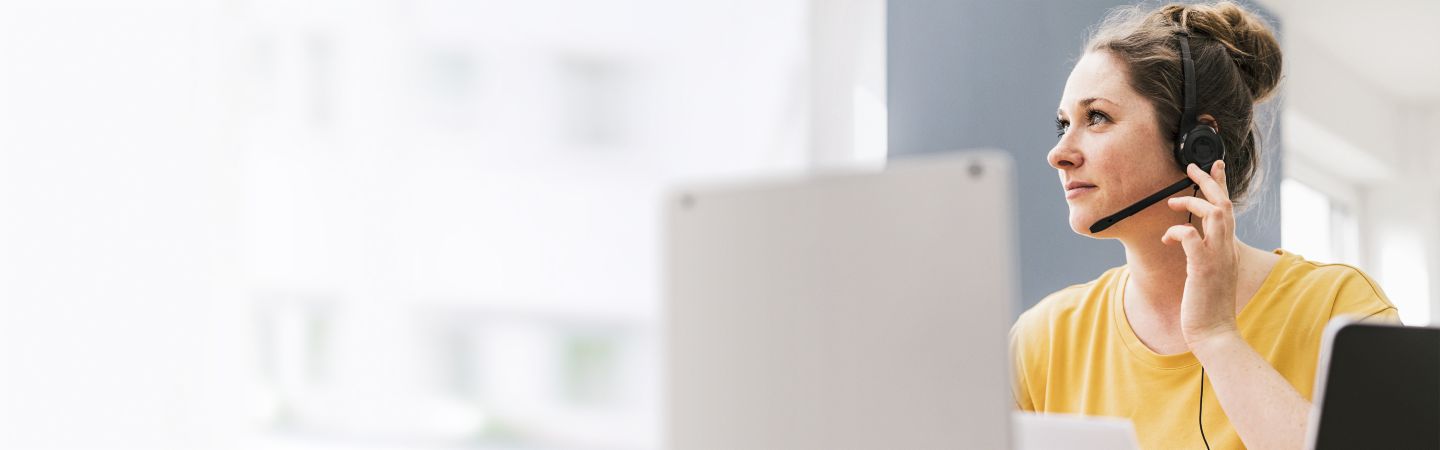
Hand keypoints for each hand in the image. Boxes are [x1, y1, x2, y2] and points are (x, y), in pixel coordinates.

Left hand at [1162, 161, 1241, 348]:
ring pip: (1215, 215)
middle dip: (1208, 182)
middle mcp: (1227, 250)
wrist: (1216, 334)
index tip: (1214, 165)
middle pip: (1224, 205)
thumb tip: (1191, 240)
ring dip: (1193, 203)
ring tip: (1172, 203)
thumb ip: (1204, 255)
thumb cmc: (1208, 308)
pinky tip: (1167, 237)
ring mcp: (1218, 258)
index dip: (1221, 185)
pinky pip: (1192, 238)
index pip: (1228, 210)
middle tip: (1192, 167)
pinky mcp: (1203, 269)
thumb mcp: (1209, 275)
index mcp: (1228, 250)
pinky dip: (1177, 231)